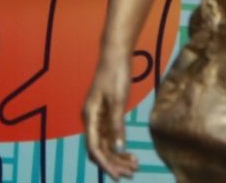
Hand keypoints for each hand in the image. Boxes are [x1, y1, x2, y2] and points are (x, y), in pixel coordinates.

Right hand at [83, 56, 139, 178]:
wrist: (115, 55)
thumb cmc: (115, 74)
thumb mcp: (117, 99)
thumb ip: (117, 124)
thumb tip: (119, 148)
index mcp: (90, 116)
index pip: (95, 148)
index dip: (105, 164)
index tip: (118, 176)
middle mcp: (92, 120)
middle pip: (100, 150)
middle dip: (114, 164)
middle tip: (132, 173)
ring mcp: (99, 118)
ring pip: (106, 145)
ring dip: (118, 158)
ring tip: (135, 166)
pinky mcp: (107, 115)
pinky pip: (111, 137)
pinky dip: (120, 147)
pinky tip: (132, 154)